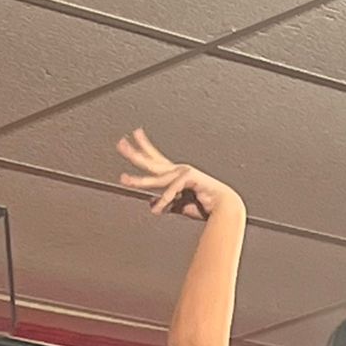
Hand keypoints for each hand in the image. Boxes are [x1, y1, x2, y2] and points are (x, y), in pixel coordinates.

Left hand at [117, 129, 239, 218]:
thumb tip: (150, 204)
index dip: (144, 147)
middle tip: (120, 144)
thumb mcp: (180, 205)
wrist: (224, 208)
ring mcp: (183, 172)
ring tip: (124, 179)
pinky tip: (157, 210)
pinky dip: (164, 201)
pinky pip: (170, 191)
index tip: (134, 136)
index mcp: (177, 173)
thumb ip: (166, 203)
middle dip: (135, 153)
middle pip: (151, 161)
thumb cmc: (206, 207)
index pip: (156, 158)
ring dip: (139, 180)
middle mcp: (178, 170)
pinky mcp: (189, 176)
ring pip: (156, 176)